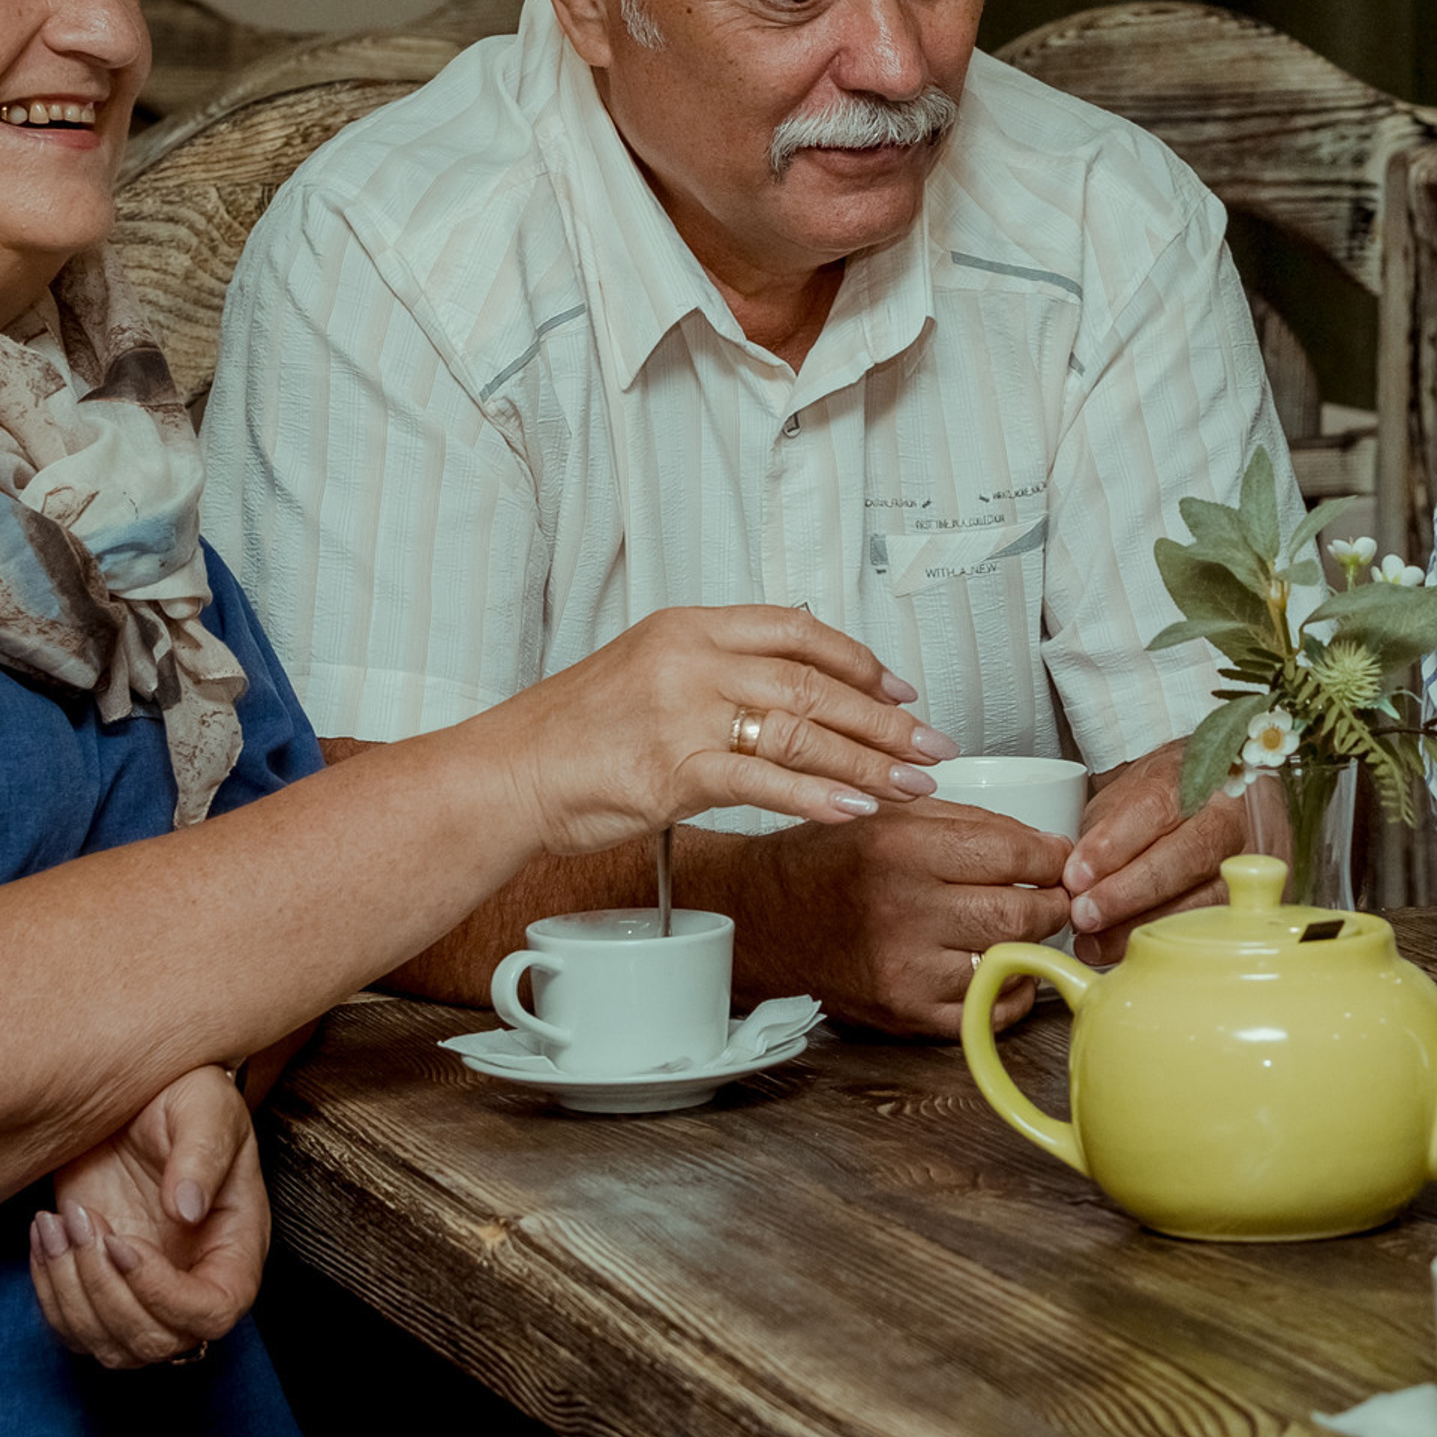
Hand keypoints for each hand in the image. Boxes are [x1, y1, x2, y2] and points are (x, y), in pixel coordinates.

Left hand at [29, 1066, 266, 1367]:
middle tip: (86, 1222)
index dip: (168, 1296)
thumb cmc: (181, 1096)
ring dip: (72, 1292)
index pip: (217, 1310)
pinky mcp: (99, 1288)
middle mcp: (196, 1278)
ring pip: (107, 1345)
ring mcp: (145, 1290)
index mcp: (238, 1243)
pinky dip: (48, 1291)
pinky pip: (70, 1330)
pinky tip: (46, 1230)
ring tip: (63, 1219)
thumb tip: (188, 1210)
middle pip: (156, 1341)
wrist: (130, 1097)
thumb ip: (203, 1151)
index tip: (124, 1245)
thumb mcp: (204, 1106)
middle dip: (107, 1294)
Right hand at [482, 605, 957, 858]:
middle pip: (815, 684)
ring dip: (868, 762)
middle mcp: (693, 658)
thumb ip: (717, 673)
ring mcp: (684, 712)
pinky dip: (817, 797)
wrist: (505, 774)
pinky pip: (765, 782)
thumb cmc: (573, 734)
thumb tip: (794, 691)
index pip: (799, 630)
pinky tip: (854, 810)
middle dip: (885, 719)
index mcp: (692, 626)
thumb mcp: (648, 672)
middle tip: (931, 743)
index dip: (860, 660)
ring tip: (912, 783)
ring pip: (803, 732)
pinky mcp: (674, 770)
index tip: (901, 688)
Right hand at [726, 804, 1073, 1037]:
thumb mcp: (894, 815)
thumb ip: (973, 823)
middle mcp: (903, 910)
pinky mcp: (904, 1013)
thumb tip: (1047, 848)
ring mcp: (904, 969)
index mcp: (902, 849)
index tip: (1061, 859)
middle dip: (1053, 902)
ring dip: (1033, 944)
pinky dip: (1007, 989)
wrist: (770, 918)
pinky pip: (987, 1011)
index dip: (1052, 856)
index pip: (1013, 852)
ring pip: (1011, 962)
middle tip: (1055, 894)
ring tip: (1024, 926)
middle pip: (1021, 912)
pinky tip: (998, 965)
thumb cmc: (832, 860)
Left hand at [1064, 739, 1278, 965]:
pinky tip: (1123, 950)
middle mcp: (1228, 815)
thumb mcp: (1121, 799)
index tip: (1077, 874)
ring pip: (1204, 900)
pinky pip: (1210, 930)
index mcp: (1193, 775)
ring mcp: (1247, 858)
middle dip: (1128, 892)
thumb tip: (1078, 881)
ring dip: (1141, 925)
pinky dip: (1161, 944)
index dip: (1114, 845)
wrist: (1200, 797)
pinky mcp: (1250, 898)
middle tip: (1085, 913)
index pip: (1156, 808)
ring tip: (1094, 939)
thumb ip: (1101, 834)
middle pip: (1187, 856)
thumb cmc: (1158, 800)